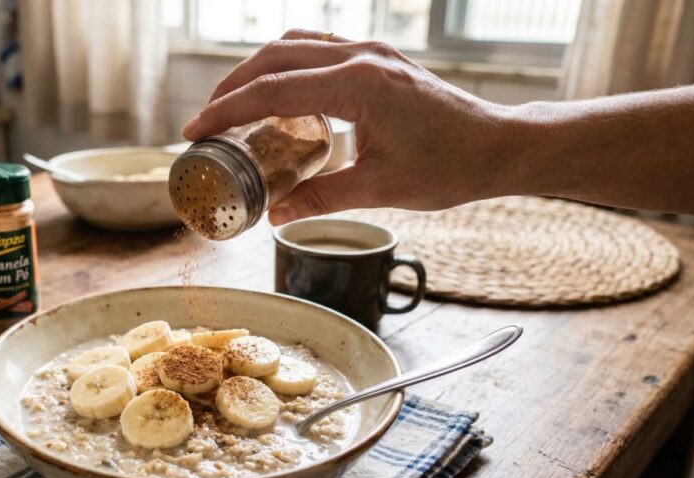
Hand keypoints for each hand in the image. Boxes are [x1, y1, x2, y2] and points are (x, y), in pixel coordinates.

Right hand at [181, 29, 517, 224]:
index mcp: (358, 84)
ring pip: (295, 46)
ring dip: (257, 71)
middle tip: (205, 120)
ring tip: (233, 106)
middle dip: (232, 87)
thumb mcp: (380, 188)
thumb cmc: (449, 165)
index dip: (227, 111)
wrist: (498, 145)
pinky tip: (278, 98)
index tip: (195, 130)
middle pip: (275, 57)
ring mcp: (370, 52)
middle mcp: (360, 56)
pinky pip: (318, 50)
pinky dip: (287, 68)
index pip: (273, 90)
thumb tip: (276, 215)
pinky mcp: (377, 59)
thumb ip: (321, 197)